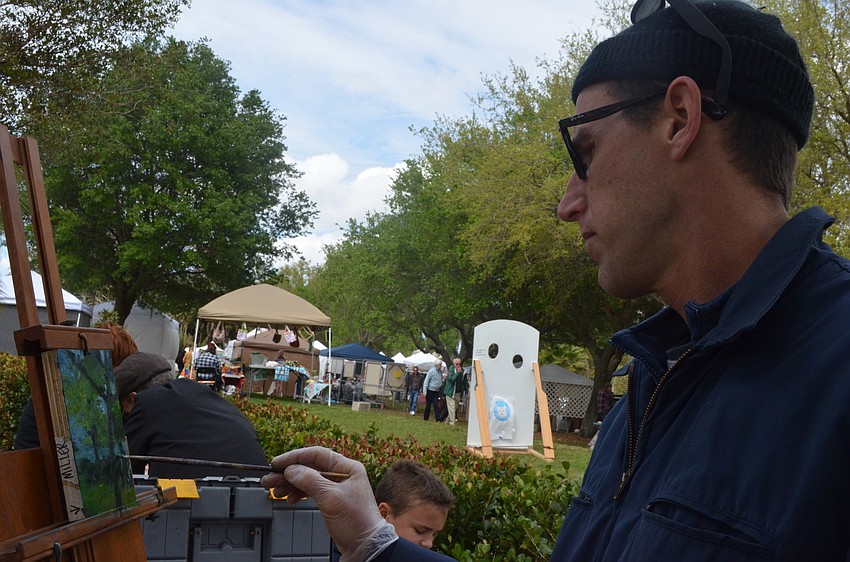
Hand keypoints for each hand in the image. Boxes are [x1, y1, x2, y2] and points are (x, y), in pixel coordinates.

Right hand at [261, 447, 394, 558]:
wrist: (364, 546)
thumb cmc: (357, 522)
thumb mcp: (331, 498)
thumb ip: (310, 481)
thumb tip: (292, 470)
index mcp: (347, 467)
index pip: (317, 454)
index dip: (295, 457)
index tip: (278, 463)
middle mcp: (342, 475)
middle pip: (310, 467)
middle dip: (288, 473)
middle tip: (270, 479)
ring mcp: (336, 487)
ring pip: (308, 479)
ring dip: (290, 484)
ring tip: (274, 490)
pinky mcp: (331, 500)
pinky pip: (310, 491)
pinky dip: (298, 493)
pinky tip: (289, 498)